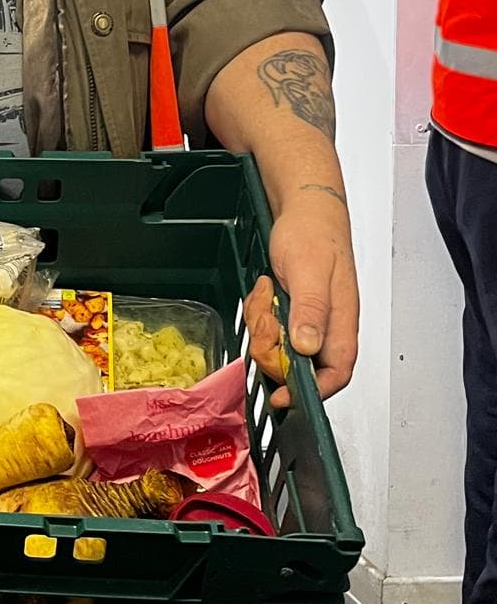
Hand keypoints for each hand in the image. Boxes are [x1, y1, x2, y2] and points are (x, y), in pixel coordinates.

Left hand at [244, 196, 358, 409]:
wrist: (303, 206)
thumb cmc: (314, 232)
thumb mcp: (308, 271)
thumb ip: (310, 311)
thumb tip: (309, 348)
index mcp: (341, 320)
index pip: (338, 373)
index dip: (313, 392)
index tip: (282, 397)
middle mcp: (328, 324)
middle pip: (301, 365)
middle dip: (274, 350)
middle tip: (265, 323)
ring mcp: (310, 318)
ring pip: (282, 346)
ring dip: (265, 326)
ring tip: (267, 296)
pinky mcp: (293, 310)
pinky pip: (272, 327)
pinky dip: (262, 312)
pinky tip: (266, 291)